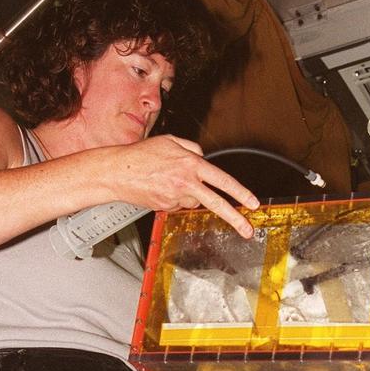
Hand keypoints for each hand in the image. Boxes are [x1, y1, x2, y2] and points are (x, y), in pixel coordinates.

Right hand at [118, 136, 258, 237]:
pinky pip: (178, 204)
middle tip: (248, 230)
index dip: (240, 192)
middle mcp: (185, 182)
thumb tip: (204, 157)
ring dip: (189, 194)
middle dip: (235, 218)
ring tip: (169, 181)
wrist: (116, 171)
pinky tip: (161, 187)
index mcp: (190, 164)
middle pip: (216, 203)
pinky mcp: (165, 207)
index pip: (222, 180)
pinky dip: (174, 197)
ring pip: (194, 201)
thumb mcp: (170, 141)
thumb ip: (192, 147)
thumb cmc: (141, 155)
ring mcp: (175, 197)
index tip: (252, 203)